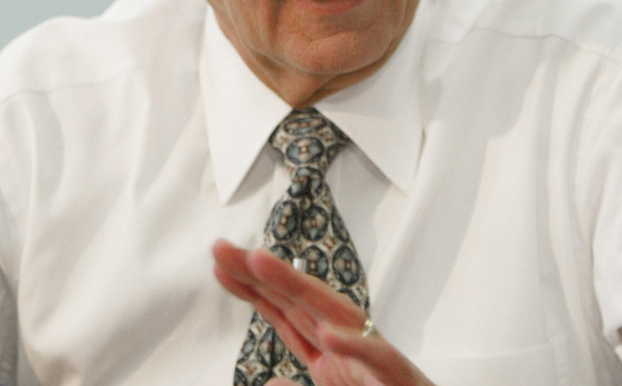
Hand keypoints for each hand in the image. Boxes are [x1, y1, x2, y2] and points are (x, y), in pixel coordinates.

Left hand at [213, 240, 433, 385]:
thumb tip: (270, 382)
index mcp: (333, 357)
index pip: (287, 315)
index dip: (254, 288)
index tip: (221, 266)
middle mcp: (351, 348)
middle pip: (301, 302)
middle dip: (261, 273)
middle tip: (221, 248)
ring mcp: (375, 362)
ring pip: (334, 315)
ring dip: (297, 286)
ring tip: (258, 263)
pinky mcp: (400, 380)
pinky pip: (379, 360)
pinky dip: (356, 346)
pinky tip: (328, 334)